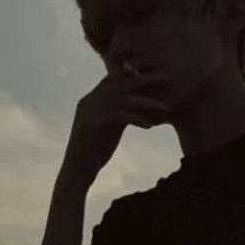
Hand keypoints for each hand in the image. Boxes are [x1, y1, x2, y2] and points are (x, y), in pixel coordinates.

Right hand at [61, 70, 170, 187]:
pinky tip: (149, 126)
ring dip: (146, 102)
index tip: (158, 73)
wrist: (77, 171)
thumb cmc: (96, 151)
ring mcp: (89, 112)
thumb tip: (141, 103)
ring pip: (122, 99)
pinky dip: (135, 119)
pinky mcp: (91, 125)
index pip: (115, 77)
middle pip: (119, 82)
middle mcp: (90, 101)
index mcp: (94, 99)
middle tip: (167, 76)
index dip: (135, 72)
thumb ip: (123, 113)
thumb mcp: (112, 127)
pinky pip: (117, 117)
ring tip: (166, 108)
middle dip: (144, 78)